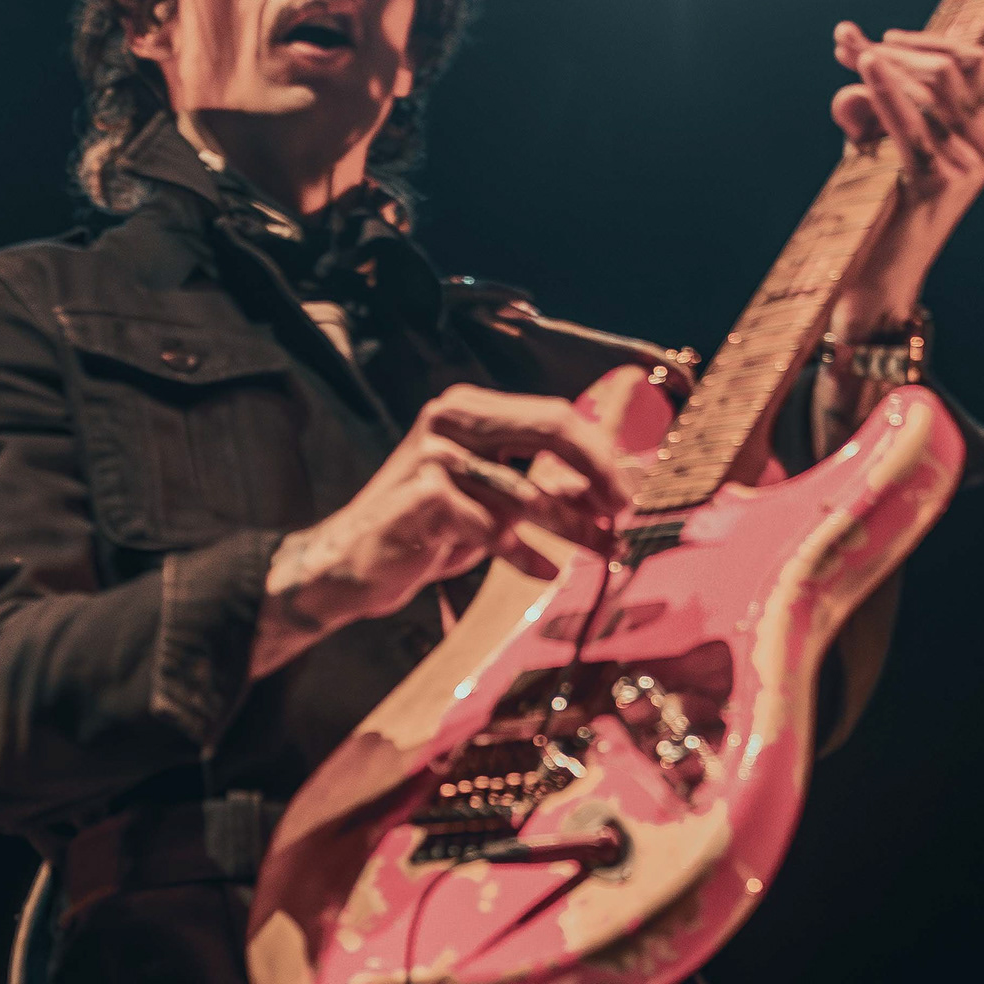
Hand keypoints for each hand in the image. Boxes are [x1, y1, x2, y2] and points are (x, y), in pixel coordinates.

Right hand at [254, 386, 626, 675]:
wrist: (355, 564)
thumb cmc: (429, 532)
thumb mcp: (493, 503)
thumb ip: (543, 487)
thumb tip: (612, 489)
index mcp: (470, 410)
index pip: (552, 414)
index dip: (599, 451)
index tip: (629, 489)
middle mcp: (451, 420)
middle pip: (550, 428)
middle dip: (598, 471)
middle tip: (625, 511)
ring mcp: (435, 455)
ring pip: (526, 489)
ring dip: (572, 526)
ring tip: (602, 550)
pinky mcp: (423, 496)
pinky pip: (493, 528)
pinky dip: (524, 555)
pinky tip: (543, 572)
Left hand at [826, 21, 983, 338]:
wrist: (873, 284)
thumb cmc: (871, 213)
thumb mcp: (872, 146)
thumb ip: (868, 103)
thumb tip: (858, 54)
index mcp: (981, 138)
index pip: (972, 64)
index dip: (926, 42)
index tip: (877, 39)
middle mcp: (983, 151)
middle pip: (949, 71)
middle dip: (896, 50)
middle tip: (847, 44)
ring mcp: (965, 170)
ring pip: (932, 91)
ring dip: (885, 65)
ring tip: (847, 54)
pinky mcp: (938, 187)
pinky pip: (911, 126)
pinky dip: (886, 89)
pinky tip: (863, 67)